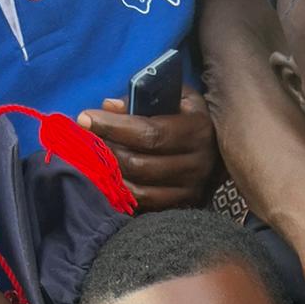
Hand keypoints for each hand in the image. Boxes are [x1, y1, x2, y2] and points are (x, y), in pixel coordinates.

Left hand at [76, 92, 216, 212]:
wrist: (219, 149)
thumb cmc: (189, 116)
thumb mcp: (175, 95)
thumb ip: (144, 96)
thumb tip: (110, 106)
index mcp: (197, 130)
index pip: (149, 133)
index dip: (114, 127)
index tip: (85, 118)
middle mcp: (199, 165)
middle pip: (140, 164)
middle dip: (106, 151)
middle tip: (86, 140)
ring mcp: (192, 191)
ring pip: (140, 190)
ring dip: (111, 175)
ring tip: (95, 159)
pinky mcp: (184, 207)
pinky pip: (145, 206)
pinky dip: (123, 194)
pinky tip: (110, 179)